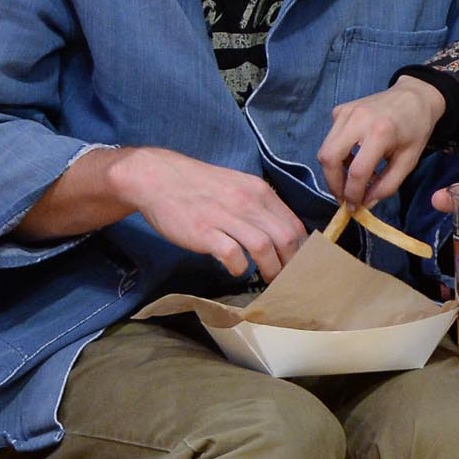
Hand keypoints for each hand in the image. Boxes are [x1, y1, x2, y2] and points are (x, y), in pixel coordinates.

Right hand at [110, 147, 306, 282]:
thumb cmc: (198, 186)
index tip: (300, 268)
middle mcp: (248, 202)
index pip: (294, 226)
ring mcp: (226, 216)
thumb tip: (281, 237)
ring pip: (265, 248)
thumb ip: (259, 208)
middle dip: (292, 266)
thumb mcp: (237, 187)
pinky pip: (233, 255)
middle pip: (286, 239)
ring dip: (271, 271)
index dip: (302, 252)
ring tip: (267, 281)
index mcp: (259, 192)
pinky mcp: (205, 231)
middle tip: (287, 281)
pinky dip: (240, 268)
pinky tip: (236, 270)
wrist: (156, 177)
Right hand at [317, 76, 447, 208]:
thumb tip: (365, 203)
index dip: (352, 194)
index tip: (354, 207)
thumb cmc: (415, 130)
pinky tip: (354, 158)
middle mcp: (358, 119)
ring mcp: (345, 112)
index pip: (356, 171)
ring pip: (325, 149)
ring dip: (334, 171)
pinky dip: (337, 154)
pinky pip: (330, 139)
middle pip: (328, 158)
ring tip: (351, 179)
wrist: (414, 97)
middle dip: (333, 184)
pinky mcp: (340, 110)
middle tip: (344, 197)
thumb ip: (387, 185)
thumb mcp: (409, 161)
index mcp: (380, 132)